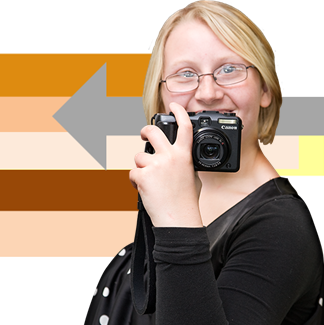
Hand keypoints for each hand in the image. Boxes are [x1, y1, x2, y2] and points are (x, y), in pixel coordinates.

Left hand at [129, 102, 202, 227]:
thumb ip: (181, 161)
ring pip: (139, 157)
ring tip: (151, 182)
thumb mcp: (190, 175)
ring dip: (141, 168)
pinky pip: (133, 173)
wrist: (179, 219)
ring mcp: (156, 165)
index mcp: (184, 155)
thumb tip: (172, 156)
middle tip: (144, 134)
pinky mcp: (143, 175)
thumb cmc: (185, 201)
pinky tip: (145, 190)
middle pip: (153, 132)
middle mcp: (170, 156)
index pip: (184, 127)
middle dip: (145, 131)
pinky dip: (136, 181)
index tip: (174, 105)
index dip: (179, 112)